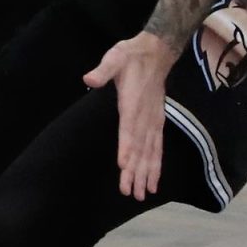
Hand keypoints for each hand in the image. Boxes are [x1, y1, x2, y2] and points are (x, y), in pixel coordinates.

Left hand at [82, 32, 177, 200]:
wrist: (156, 52)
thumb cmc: (130, 56)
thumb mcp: (115, 57)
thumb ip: (103, 70)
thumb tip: (88, 79)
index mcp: (132, 102)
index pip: (129, 129)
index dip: (126, 147)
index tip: (123, 166)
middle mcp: (145, 116)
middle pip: (140, 147)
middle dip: (135, 170)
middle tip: (130, 192)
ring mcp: (153, 121)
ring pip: (150, 152)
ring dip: (147, 173)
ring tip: (142, 194)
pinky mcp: (158, 122)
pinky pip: (158, 147)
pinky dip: (156, 165)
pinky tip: (154, 181)